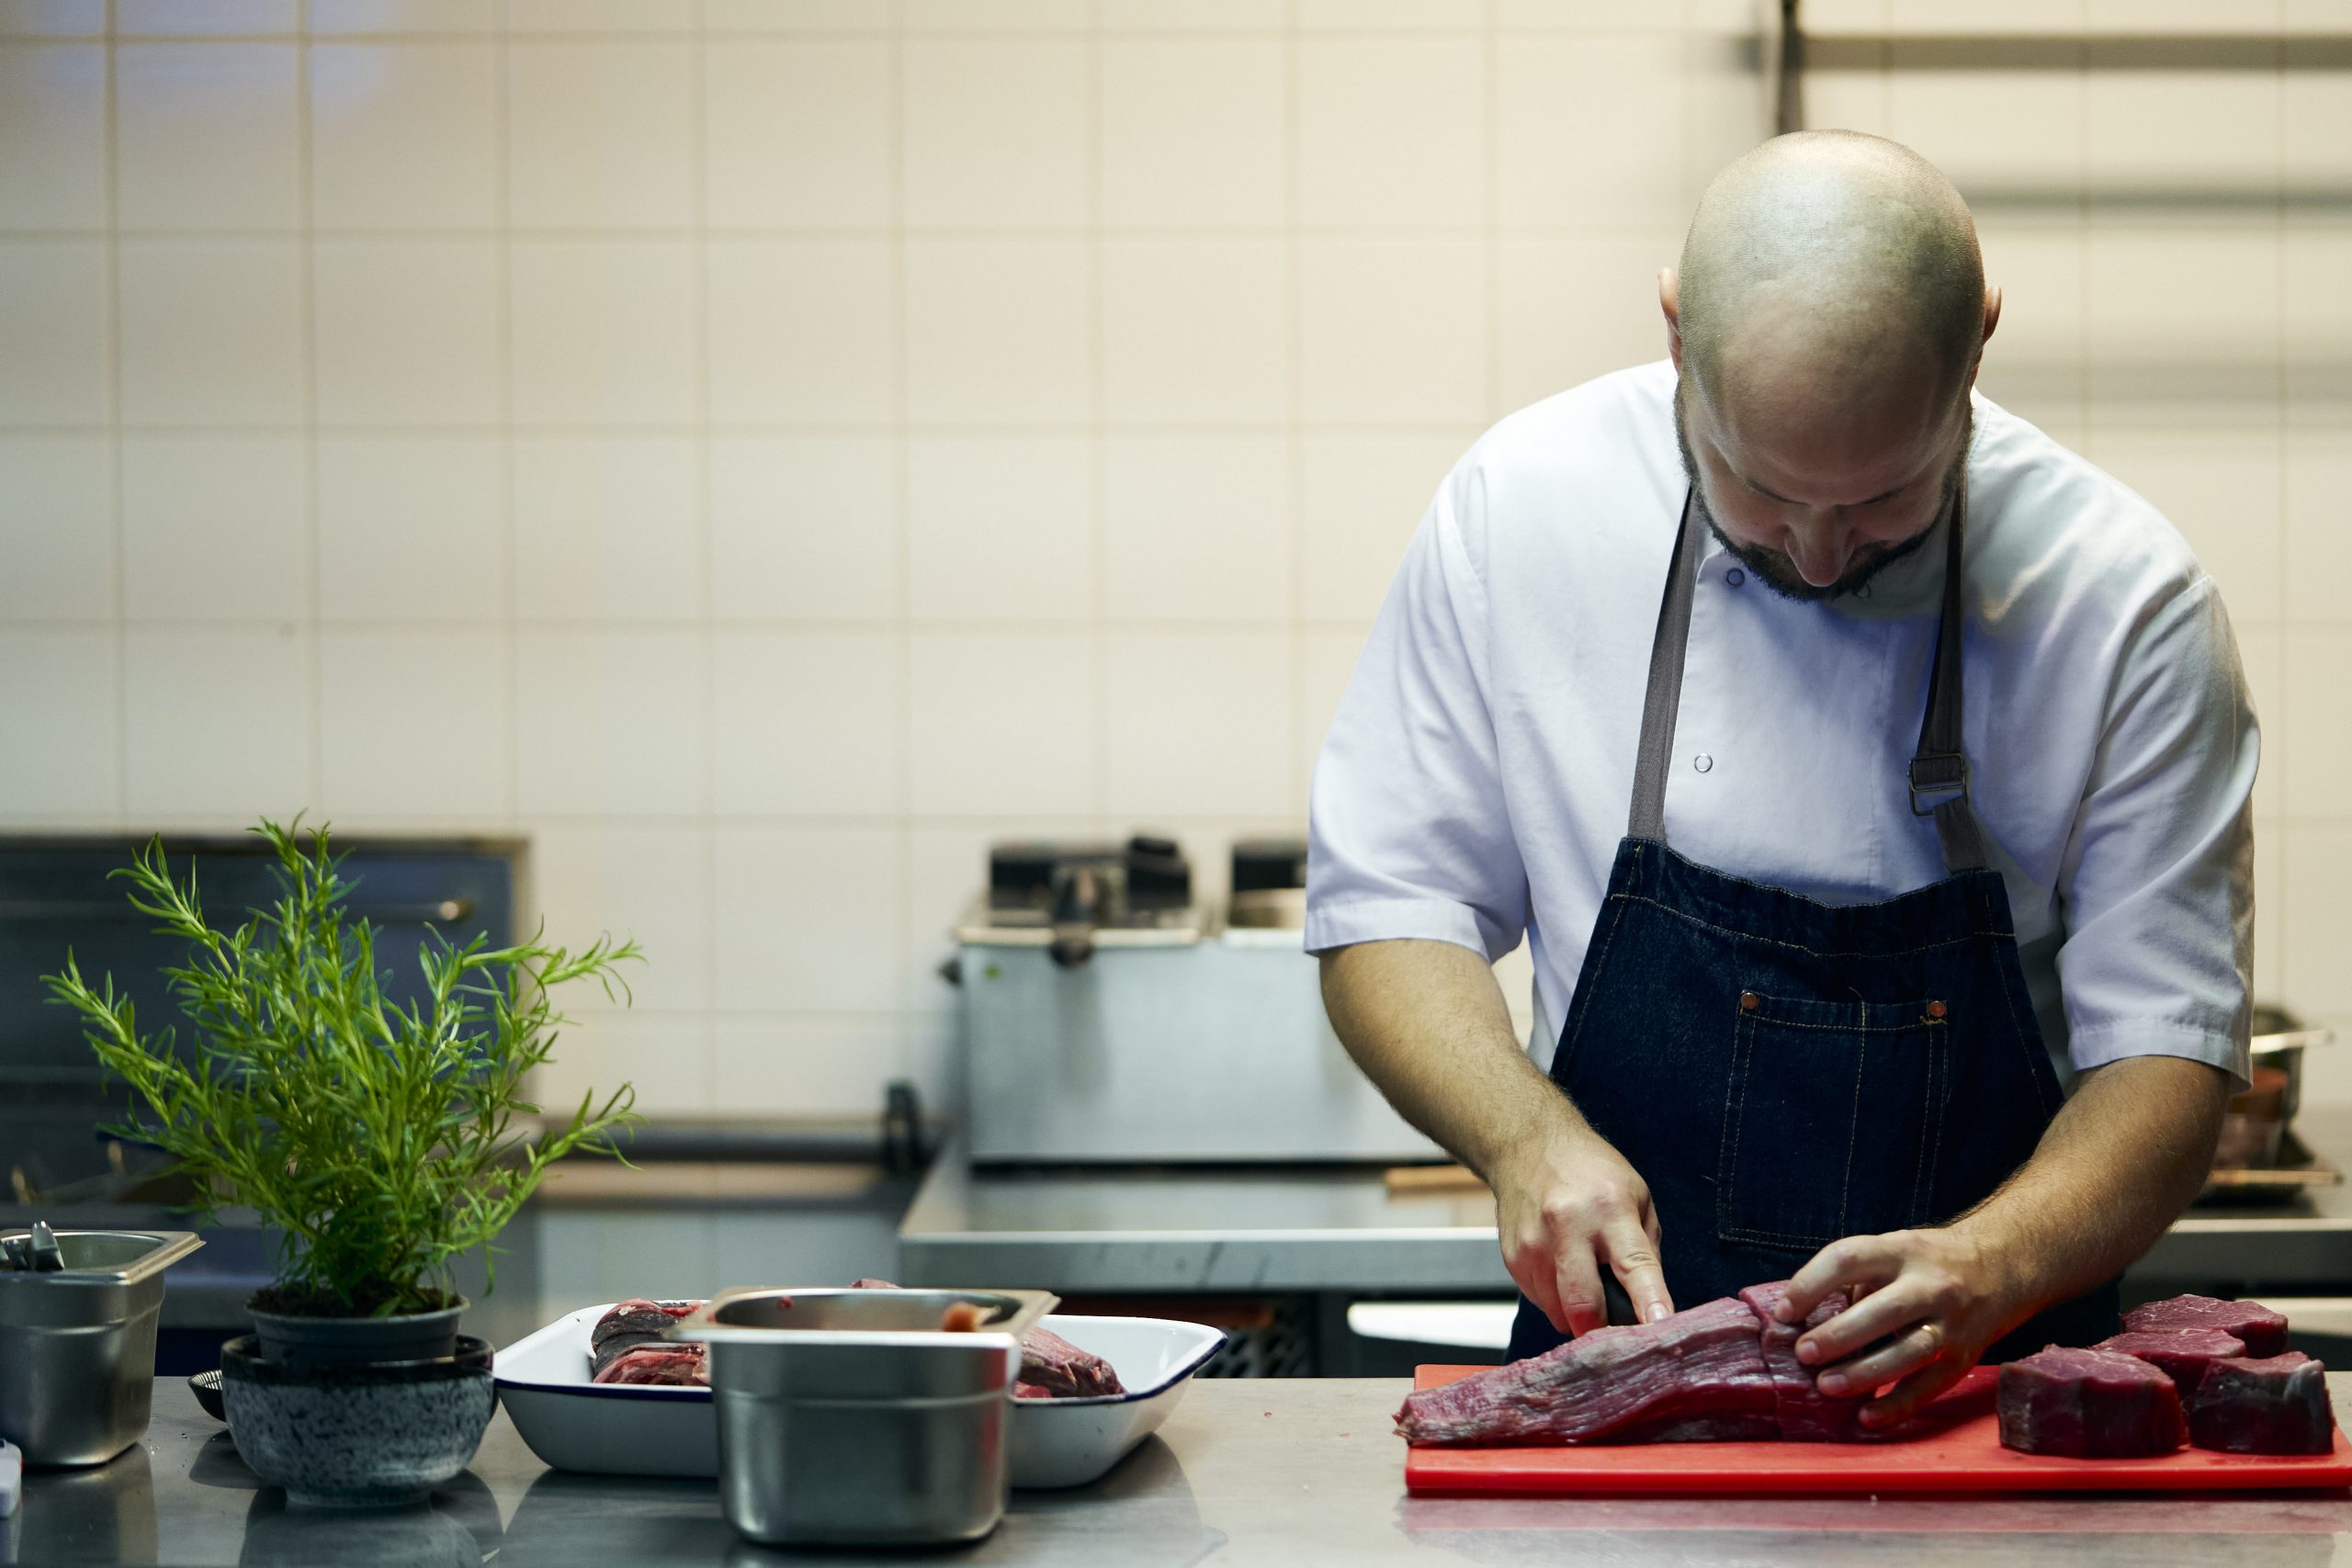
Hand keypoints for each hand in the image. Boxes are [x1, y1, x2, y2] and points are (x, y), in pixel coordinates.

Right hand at [1490, 1122, 1672, 1336]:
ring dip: (1580, 1315)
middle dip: (1604, 1331)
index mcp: (1609, 1209)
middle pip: (1584, 1306)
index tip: (1659, 1327)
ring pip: (1561, 1314)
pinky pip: (1542, 1303)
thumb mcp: (1636, 1196)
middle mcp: (1568, 1228)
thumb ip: (1646, 1252)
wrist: (1528, 1146)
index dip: (1649, 1302)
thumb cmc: (1588, 1171)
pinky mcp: (1514, 1259)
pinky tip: (1563, 1270)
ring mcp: (1535, 1246)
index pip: (1635, 1266)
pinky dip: (1558, 1301)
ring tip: (1587, 1282)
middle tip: (1619, 1329)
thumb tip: (1651, 1306)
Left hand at [1775, 1225, 2032, 1428]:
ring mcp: (1952, 1323)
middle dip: (1839, 1335)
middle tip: (1803, 1353)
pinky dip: (1898, 1405)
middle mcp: (1931, 1285)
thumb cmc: (1924, 1263)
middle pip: (1884, 1311)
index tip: (1785, 1312)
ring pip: (1910, 1352)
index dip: (1811, 1284)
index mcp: (1901, 1249)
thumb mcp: (1891, 1252)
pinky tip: (1867, 1417)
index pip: (1849, 1258)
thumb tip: (1802, 1321)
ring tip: (1826, 1387)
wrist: (2000, 1266)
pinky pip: (1931, 1387)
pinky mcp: (1965, 1357)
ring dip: (1865, 1373)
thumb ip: (1853, 1282)